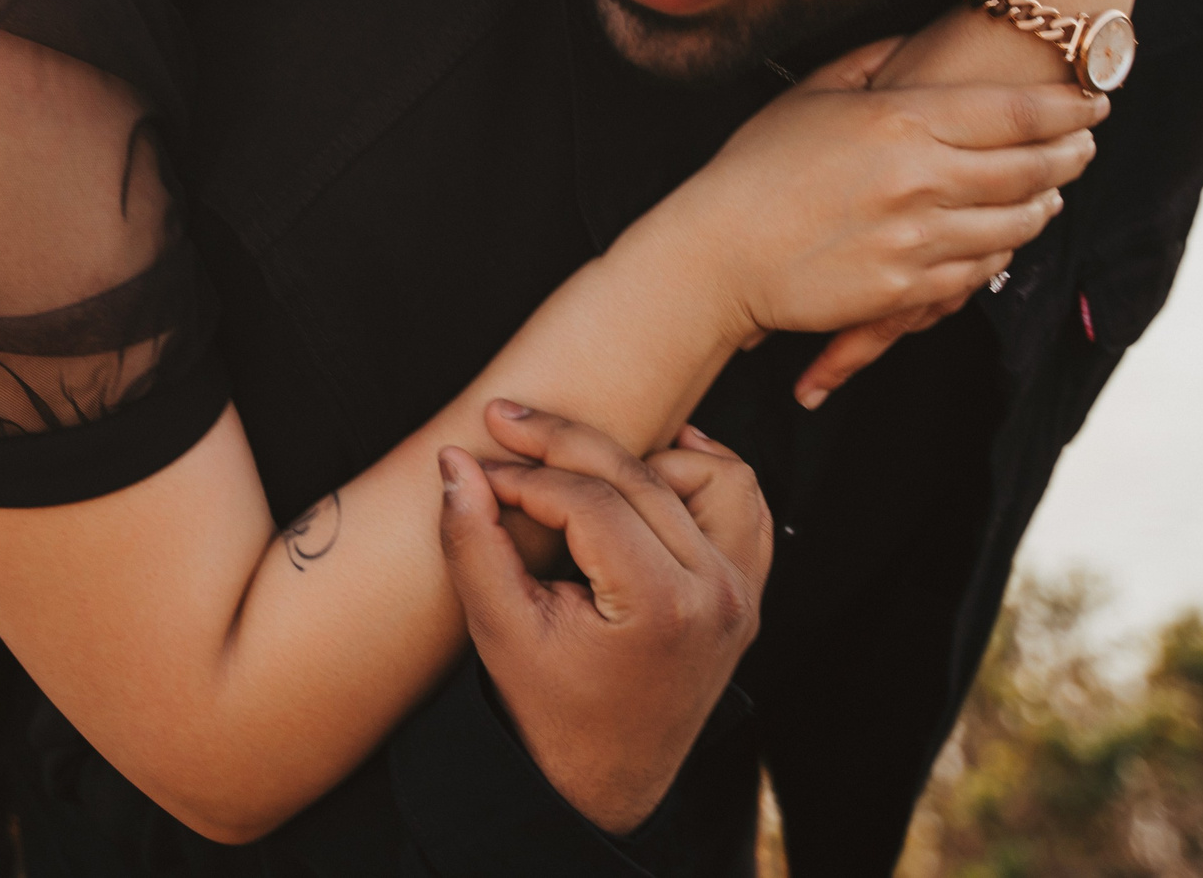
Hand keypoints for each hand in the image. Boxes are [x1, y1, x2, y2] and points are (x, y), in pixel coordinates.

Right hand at [438, 404, 771, 835]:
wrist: (603, 782)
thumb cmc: (548, 711)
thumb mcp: (498, 628)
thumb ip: (473, 541)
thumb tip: (456, 460)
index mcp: (661, 606)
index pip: (588, 499)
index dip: (524, 473)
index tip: (478, 463)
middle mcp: (717, 593)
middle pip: (640, 474)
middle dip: (564, 442)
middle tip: (506, 420)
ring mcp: (741, 594)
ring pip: (709, 475)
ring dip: (644, 458)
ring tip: (581, 463)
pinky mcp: (746, 594)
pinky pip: (744, 507)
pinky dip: (702, 477)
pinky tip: (654, 466)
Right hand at [650, 39, 1100, 351]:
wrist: (715, 252)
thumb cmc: (755, 166)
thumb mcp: (811, 93)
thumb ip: (875, 61)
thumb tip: (922, 41)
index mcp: (899, 120)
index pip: (1013, 113)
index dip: (1064, 110)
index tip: (1092, 105)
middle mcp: (919, 178)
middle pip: (1030, 167)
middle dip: (1070, 155)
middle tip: (1086, 146)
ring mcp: (916, 238)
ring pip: (1015, 223)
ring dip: (1044, 206)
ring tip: (1053, 193)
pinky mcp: (905, 290)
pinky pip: (978, 271)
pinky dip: (1000, 251)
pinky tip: (1004, 238)